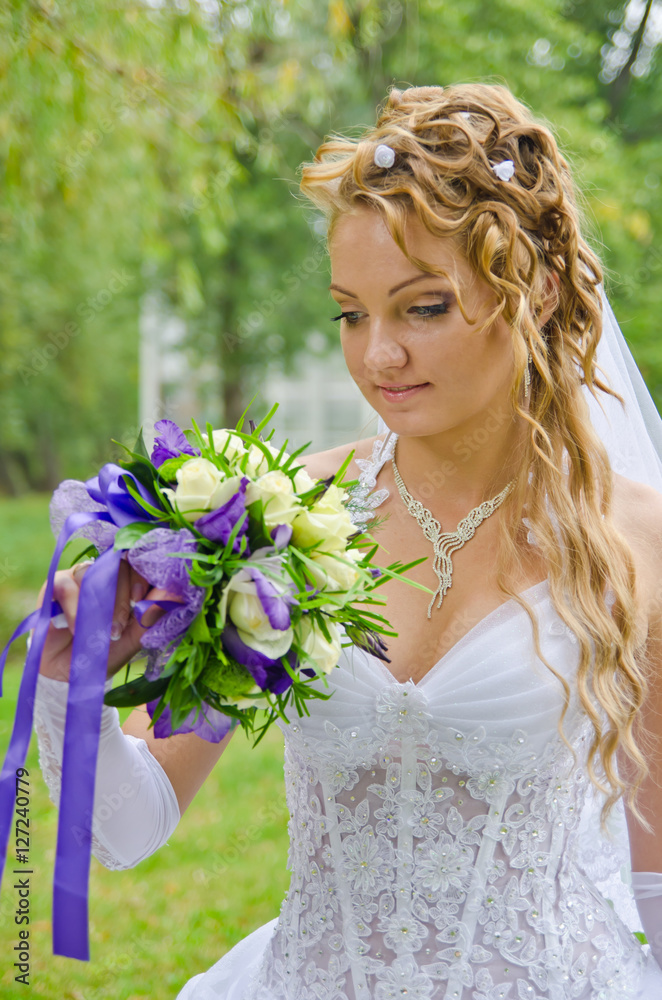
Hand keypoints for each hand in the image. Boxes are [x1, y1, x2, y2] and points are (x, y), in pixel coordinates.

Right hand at [34, 558, 178, 681]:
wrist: (70, 674)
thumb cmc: (106, 652)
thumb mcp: (134, 637)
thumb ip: (153, 614)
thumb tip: (180, 592)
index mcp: (130, 582)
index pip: (141, 562)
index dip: (142, 575)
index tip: (140, 600)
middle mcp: (107, 573)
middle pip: (119, 565)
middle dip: (122, 598)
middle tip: (119, 627)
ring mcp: (81, 575)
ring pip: (94, 573)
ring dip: (100, 606)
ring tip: (101, 633)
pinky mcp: (56, 583)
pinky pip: (69, 585)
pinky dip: (76, 610)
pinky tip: (78, 630)